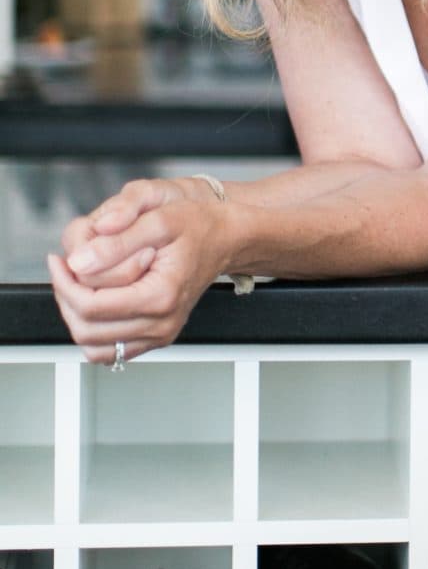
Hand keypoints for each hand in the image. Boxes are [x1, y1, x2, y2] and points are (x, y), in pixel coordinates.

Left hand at [50, 180, 228, 364]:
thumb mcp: (157, 218)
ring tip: (78, 284)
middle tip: (65, 269)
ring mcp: (159, 334)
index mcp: (161, 295)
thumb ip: (115, 241)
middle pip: (86, 329)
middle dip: (66, 297)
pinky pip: (109, 350)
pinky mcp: (155, 337)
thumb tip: (79, 262)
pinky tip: (94, 299)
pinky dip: (93, 329)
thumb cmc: (198, 225)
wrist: (226, 238)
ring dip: (75, 316)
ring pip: (93, 345)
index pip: (90, 305)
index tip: (59, 259)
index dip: (64, 281)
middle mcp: (162, 323)